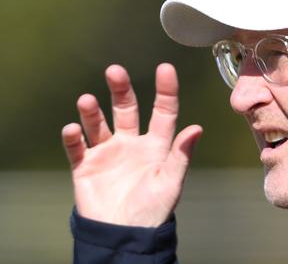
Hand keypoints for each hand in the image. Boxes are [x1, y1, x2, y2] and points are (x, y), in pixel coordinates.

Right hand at [61, 63, 201, 226]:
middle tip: (115, 71)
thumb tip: (196, 128)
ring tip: (86, 100)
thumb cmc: (153, 210)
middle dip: (120, 90)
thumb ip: (181, 155)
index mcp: (156, 145)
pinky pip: (77, 148)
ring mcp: (108, 153)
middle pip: (126, 109)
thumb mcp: (171, 181)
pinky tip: (73, 129)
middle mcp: (131, 143)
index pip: (163, 112)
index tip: (165, 69)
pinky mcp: (86, 167)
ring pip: (98, 124)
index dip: (165, 90)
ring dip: (92, 111)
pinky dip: (73, 138)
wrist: (124, 236)